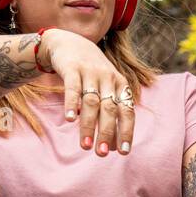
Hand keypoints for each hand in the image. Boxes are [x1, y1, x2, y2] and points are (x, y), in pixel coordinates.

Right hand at [41, 28, 134, 155]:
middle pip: (110, 110)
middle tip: (102, 154)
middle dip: (107, 133)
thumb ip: (109, 112)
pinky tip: (70, 119)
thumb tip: (111, 146)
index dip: (126, 131)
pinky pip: (73, 88)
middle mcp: (108, 78)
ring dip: (88, 125)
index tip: (123, 151)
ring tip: (85, 146)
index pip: (127, 111)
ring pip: (92, 102)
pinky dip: (72, 104)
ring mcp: (90, 72)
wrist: (69, 42)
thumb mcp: (105, 87)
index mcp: (120, 85)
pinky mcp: (72, 68)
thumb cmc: (90, 73)